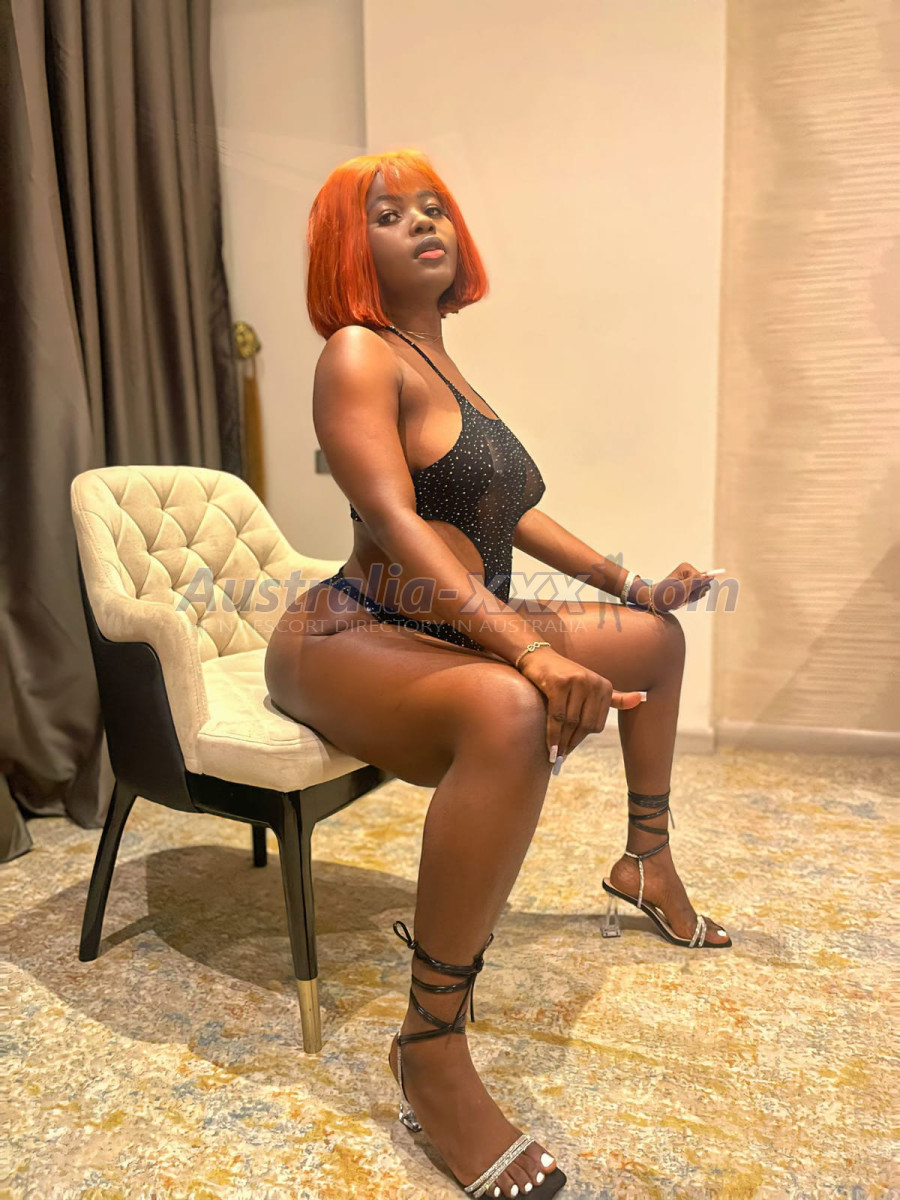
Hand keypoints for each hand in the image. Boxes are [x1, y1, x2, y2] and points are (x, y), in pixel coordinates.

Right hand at [518, 647, 644, 762]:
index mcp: (605, 687)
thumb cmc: (565, 677)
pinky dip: (552, 734)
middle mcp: (594, 683)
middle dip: (571, 742)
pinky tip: (549, 746)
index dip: (582, 738)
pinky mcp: (559, 683)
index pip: (596, 724)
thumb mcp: (592, 686)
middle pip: (585, 724)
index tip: (570, 748)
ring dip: (560, 741)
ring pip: (570, 721)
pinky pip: (556, 716)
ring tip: (554, 754)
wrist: (538, 657)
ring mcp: (577, 682)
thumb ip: (615, 697)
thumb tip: (642, 698)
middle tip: (560, 756)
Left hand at [637, 562, 712, 611]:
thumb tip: (710, 576)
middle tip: (681, 597)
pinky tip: (681, 599)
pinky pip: (697, 595)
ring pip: (701, 591)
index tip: (683, 591)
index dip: (695, 589)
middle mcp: (689, 571)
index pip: (703, 579)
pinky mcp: (689, 586)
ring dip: (692, 598)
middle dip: (694, 594)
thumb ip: (697, 582)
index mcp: (687, 568)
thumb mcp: (682, 589)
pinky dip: (690, 599)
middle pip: (704, 584)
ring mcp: (689, 579)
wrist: (654, 601)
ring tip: (680, 598)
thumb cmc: (665, 595)